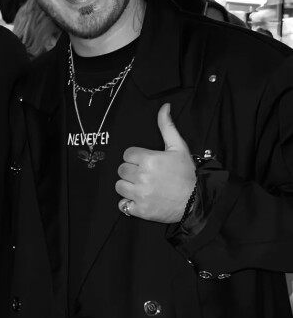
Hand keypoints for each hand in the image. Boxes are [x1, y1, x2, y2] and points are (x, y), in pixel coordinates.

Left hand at [115, 103, 195, 222]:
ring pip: (119, 186)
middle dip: (131, 171)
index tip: (145, 162)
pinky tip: (140, 199)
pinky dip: (129, 203)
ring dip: (128, 186)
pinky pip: (122, 204)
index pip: (127, 154)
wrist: (196, 201)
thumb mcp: (179, 147)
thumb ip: (167, 126)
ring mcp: (140, 194)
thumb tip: (164, 107)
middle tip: (144, 174)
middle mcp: (142, 177)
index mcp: (149, 159)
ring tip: (141, 186)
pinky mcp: (140, 210)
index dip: (136, 157)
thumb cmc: (187, 173)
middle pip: (122, 170)